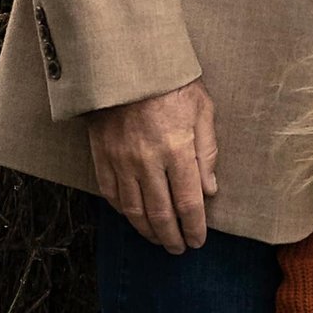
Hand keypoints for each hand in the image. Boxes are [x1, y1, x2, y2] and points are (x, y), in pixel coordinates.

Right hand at [86, 83, 218, 252]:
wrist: (126, 63)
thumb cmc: (172, 83)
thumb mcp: (203, 109)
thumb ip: (207, 151)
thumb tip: (210, 190)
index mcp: (177, 149)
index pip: (188, 203)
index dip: (194, 227)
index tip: (198, 240)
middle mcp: (148, 161)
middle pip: (160, 214)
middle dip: (172, 237)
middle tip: (179, 249)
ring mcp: (121, 160)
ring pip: (134, 210)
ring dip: (147, 231)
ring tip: (158, 240)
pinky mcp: (102, 155)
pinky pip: (111, 193)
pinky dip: (122, 211)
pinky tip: (132, 217)